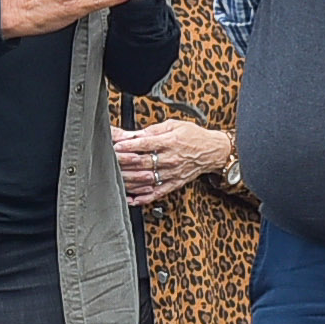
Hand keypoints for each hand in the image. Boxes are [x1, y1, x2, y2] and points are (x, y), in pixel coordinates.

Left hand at [114, 119, 233, 206]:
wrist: (213, 151)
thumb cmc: (194, 136)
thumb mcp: (174, 125)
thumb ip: (154, 130)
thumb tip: (136, 133)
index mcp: (170, 142)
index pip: (146, 144)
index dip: (129, 146)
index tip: (116, 146)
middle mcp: (170, 159)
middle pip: (143, 162)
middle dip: (125, 162)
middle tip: (112, 161)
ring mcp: (172, 173)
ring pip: (146, 179)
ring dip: (129, 180)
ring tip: (116, 179)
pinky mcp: (174, 184)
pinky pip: (157, 193)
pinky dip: (143, 198)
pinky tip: (131, 198)